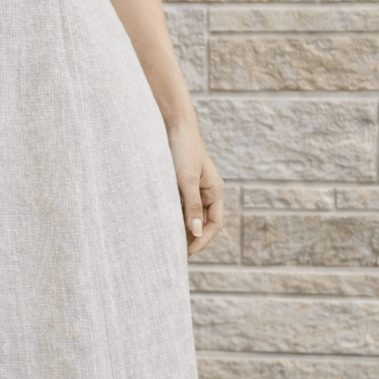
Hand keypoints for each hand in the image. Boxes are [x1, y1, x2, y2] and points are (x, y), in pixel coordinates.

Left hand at [167, 120, 223, 257]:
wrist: (175, 126)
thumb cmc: (184, 150)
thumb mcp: (187, 179)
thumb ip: (192, 206)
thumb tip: (196, 232)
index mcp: (215, 192)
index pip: (214, 224)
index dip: (202, 240)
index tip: (187, 252)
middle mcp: (208, 193)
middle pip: (203, 223)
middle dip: (192, 238)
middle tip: (174, 253)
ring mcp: (196, 189)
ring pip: (192, 216)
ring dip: (183, 229)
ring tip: (167, 242)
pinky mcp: (183, 185)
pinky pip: (182, 206)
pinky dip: (175, 216)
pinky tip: (163, 223)